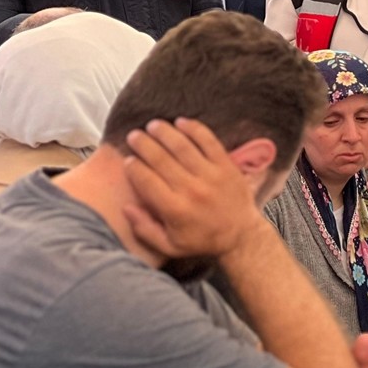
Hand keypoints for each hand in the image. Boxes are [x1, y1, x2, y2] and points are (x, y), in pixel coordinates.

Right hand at [122, 118, 265, 258]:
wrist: (242, 236)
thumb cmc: (203, 240)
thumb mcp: (170, 245)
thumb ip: (145, 229)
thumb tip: (126, 207)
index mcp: (175, 209)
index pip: (146, 180)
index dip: (133, 167)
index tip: (128, 160)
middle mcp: (191, 190)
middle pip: (160, 159)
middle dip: (143, 144)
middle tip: (134, 136)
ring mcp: (211, 176)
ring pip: (182, 146)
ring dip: (165, 132)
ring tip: (153, 125)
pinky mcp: (227, 166)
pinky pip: (209, 141)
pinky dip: (194, 129)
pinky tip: (181, 122)